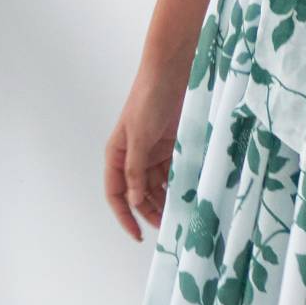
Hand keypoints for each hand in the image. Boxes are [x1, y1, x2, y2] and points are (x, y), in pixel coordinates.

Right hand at [105, 61, 187, 238]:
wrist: (173, 70)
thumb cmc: (148, 97)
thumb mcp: (139, 136)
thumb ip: (135, 169)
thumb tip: (134, 199)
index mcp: (117, 153)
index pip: (116, 193)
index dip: (125, 216)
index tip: (138, 235)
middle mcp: (133, 155)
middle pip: (138, 193)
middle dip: (150, 211)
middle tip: (167, 227)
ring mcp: (153, 151)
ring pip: (157, 185)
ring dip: (166, 199)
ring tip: (180, 215)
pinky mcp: (172, 145)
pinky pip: (174, 171)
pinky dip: (179, 184)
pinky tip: (189, 194)